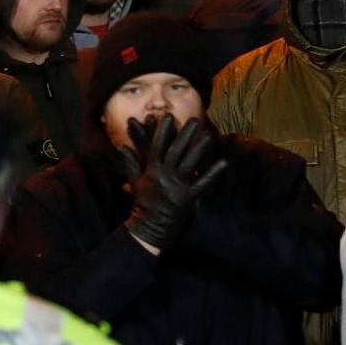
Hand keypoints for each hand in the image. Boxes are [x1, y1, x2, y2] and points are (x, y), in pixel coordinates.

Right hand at [121, 116, 227, 252]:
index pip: (157, 146)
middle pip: (176, 150)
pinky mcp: (188, 197)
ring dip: (199, 149)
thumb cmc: (142, 204)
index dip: (163, 131)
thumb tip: (123, 147)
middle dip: (185, 134)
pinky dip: (213, 173)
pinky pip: (203, 183)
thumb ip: (130, 163)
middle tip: (195, 120)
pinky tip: (223, 163)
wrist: (149, 227)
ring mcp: (177, 185)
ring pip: (190, 163)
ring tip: (208, 135)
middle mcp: (164, 175)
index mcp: (152, 170)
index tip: (169, 117)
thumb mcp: (134, 182)